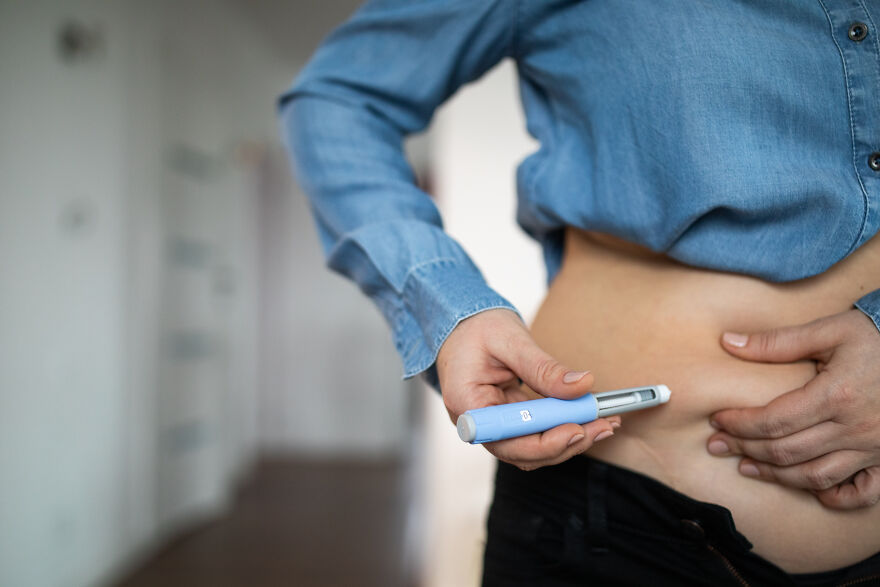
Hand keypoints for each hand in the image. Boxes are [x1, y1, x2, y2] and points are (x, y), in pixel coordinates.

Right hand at [436, 308, 618, 470]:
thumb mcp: (510, 339)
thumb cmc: (476, 328)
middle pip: (524, 452)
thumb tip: (582, 385)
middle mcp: (478, 423)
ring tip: (604, 424)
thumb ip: (544, 367)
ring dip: (569, 439)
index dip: (544, 442)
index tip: (577, 428)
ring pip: (533, 448)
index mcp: (467, 404)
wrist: (461, 322)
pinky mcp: (508, 419)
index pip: (507, 439)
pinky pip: (536, 433)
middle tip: (603, 426)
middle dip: (566, 442)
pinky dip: (562, 427)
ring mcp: (493, 424)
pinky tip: (588, 418)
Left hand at [706, 309, 879, 508]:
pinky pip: (861, 492)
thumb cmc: (877, 336)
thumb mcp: (830, 329)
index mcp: (836, 395)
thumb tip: (728, 342)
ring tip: (746, 466)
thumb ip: (778, 341)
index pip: (773, 420)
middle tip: (718, 445)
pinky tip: (809, 489)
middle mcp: (856, 428)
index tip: (717, 420)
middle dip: (745, 449)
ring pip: (815, 476)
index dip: (739, 424)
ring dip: (775, 475)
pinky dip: (834, 496)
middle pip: (787, 451)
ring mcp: (875, 448)